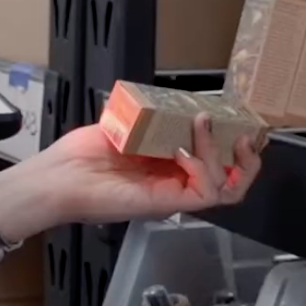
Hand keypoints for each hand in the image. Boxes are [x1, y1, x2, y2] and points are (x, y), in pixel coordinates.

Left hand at [0, 116, 262, 238]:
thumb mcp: (124, 126)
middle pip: (235, 182)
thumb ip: (150, 118)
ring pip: (228, 188)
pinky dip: (203, 166)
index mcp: (171, 166)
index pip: (220, 162)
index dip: (236, 142)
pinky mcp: (165, 204)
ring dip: (224, 153)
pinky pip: (205, 192)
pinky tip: (184, 148)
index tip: (238, 117)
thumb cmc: (81, 155)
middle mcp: (178, 184)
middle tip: (246, 131)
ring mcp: (174, 196)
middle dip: (249, 157)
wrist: (57, 178)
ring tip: (204, 125)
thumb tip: (172, 100)